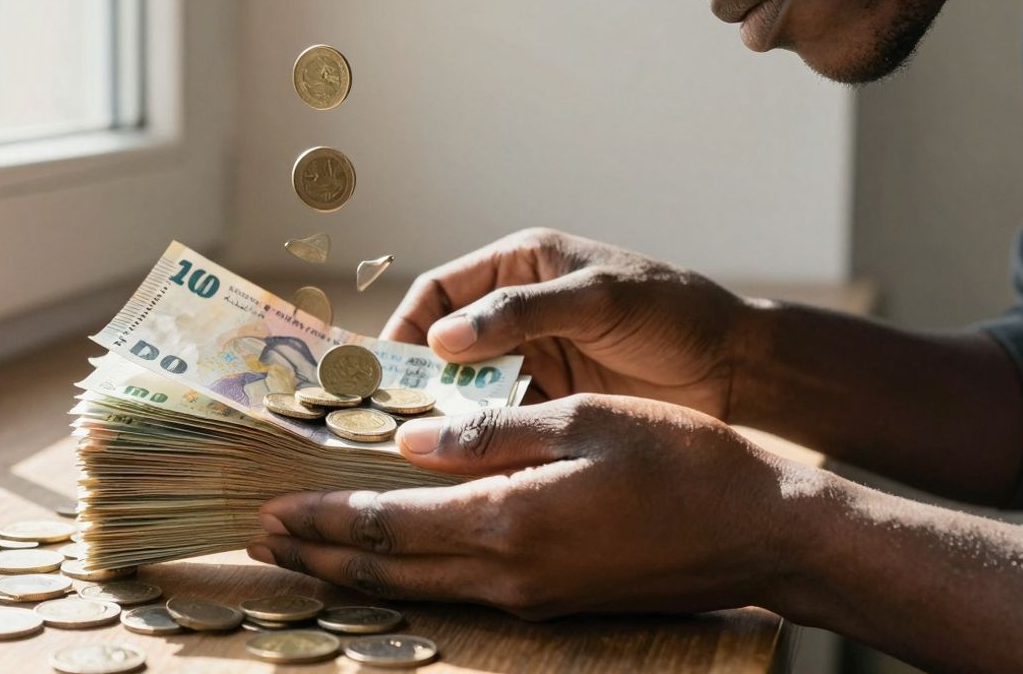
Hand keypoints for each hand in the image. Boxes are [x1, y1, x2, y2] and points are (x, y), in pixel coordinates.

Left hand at [249, 396, 806, 618]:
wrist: (758, 531)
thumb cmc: (679, 461)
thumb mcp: (582, 422)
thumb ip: (490, 436)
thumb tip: (411, 442)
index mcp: (510, 523)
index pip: (389, 527)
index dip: (324, 521)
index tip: (272, 511)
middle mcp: (509, 573)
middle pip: (390, 572)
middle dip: (321, 558)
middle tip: (264, 542)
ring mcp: (532, 596)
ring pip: (420, 589)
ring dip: (357, 573)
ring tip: (308, 557)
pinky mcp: (554, 601)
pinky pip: (459, 592)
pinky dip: (410, 576)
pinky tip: (396, 560)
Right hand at [381, 228, 749, 418]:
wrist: (736, 366)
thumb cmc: (672, 312)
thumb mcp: (598, 300)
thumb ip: (522, 313)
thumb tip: (443, 340)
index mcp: (521, 266)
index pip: (439, 292)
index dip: (406, 327)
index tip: (382, 371)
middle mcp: (516, 312)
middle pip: (443, 344)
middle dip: (415, 378)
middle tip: (387, 419)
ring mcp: (533, 358)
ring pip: (466, 386)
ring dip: (444, 413)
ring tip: (418, 446)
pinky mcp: (551, 401)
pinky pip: (499, 418)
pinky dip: (479, 437)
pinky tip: (464, 462)